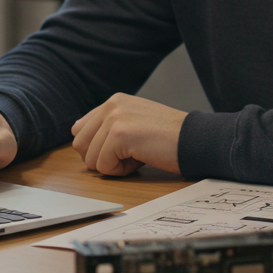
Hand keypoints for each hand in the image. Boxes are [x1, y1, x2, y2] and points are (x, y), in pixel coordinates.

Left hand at [71, 93, 185, 176]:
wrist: (195, 140)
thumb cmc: (169, 137)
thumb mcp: (135, 122)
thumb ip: (108, 124)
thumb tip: (77, 132)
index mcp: (114, 101)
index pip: (79, 130)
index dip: (97, 148)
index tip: (123, 148)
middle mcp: (111, 105)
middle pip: (79, 145)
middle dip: (102, 158)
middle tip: (131, 153)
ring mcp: (114, 119)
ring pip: (90, 159)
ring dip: (114, 166)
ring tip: (139, 154)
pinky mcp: (118, 135)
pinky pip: (104, 167)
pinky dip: (122, 171)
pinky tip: (142, 159)